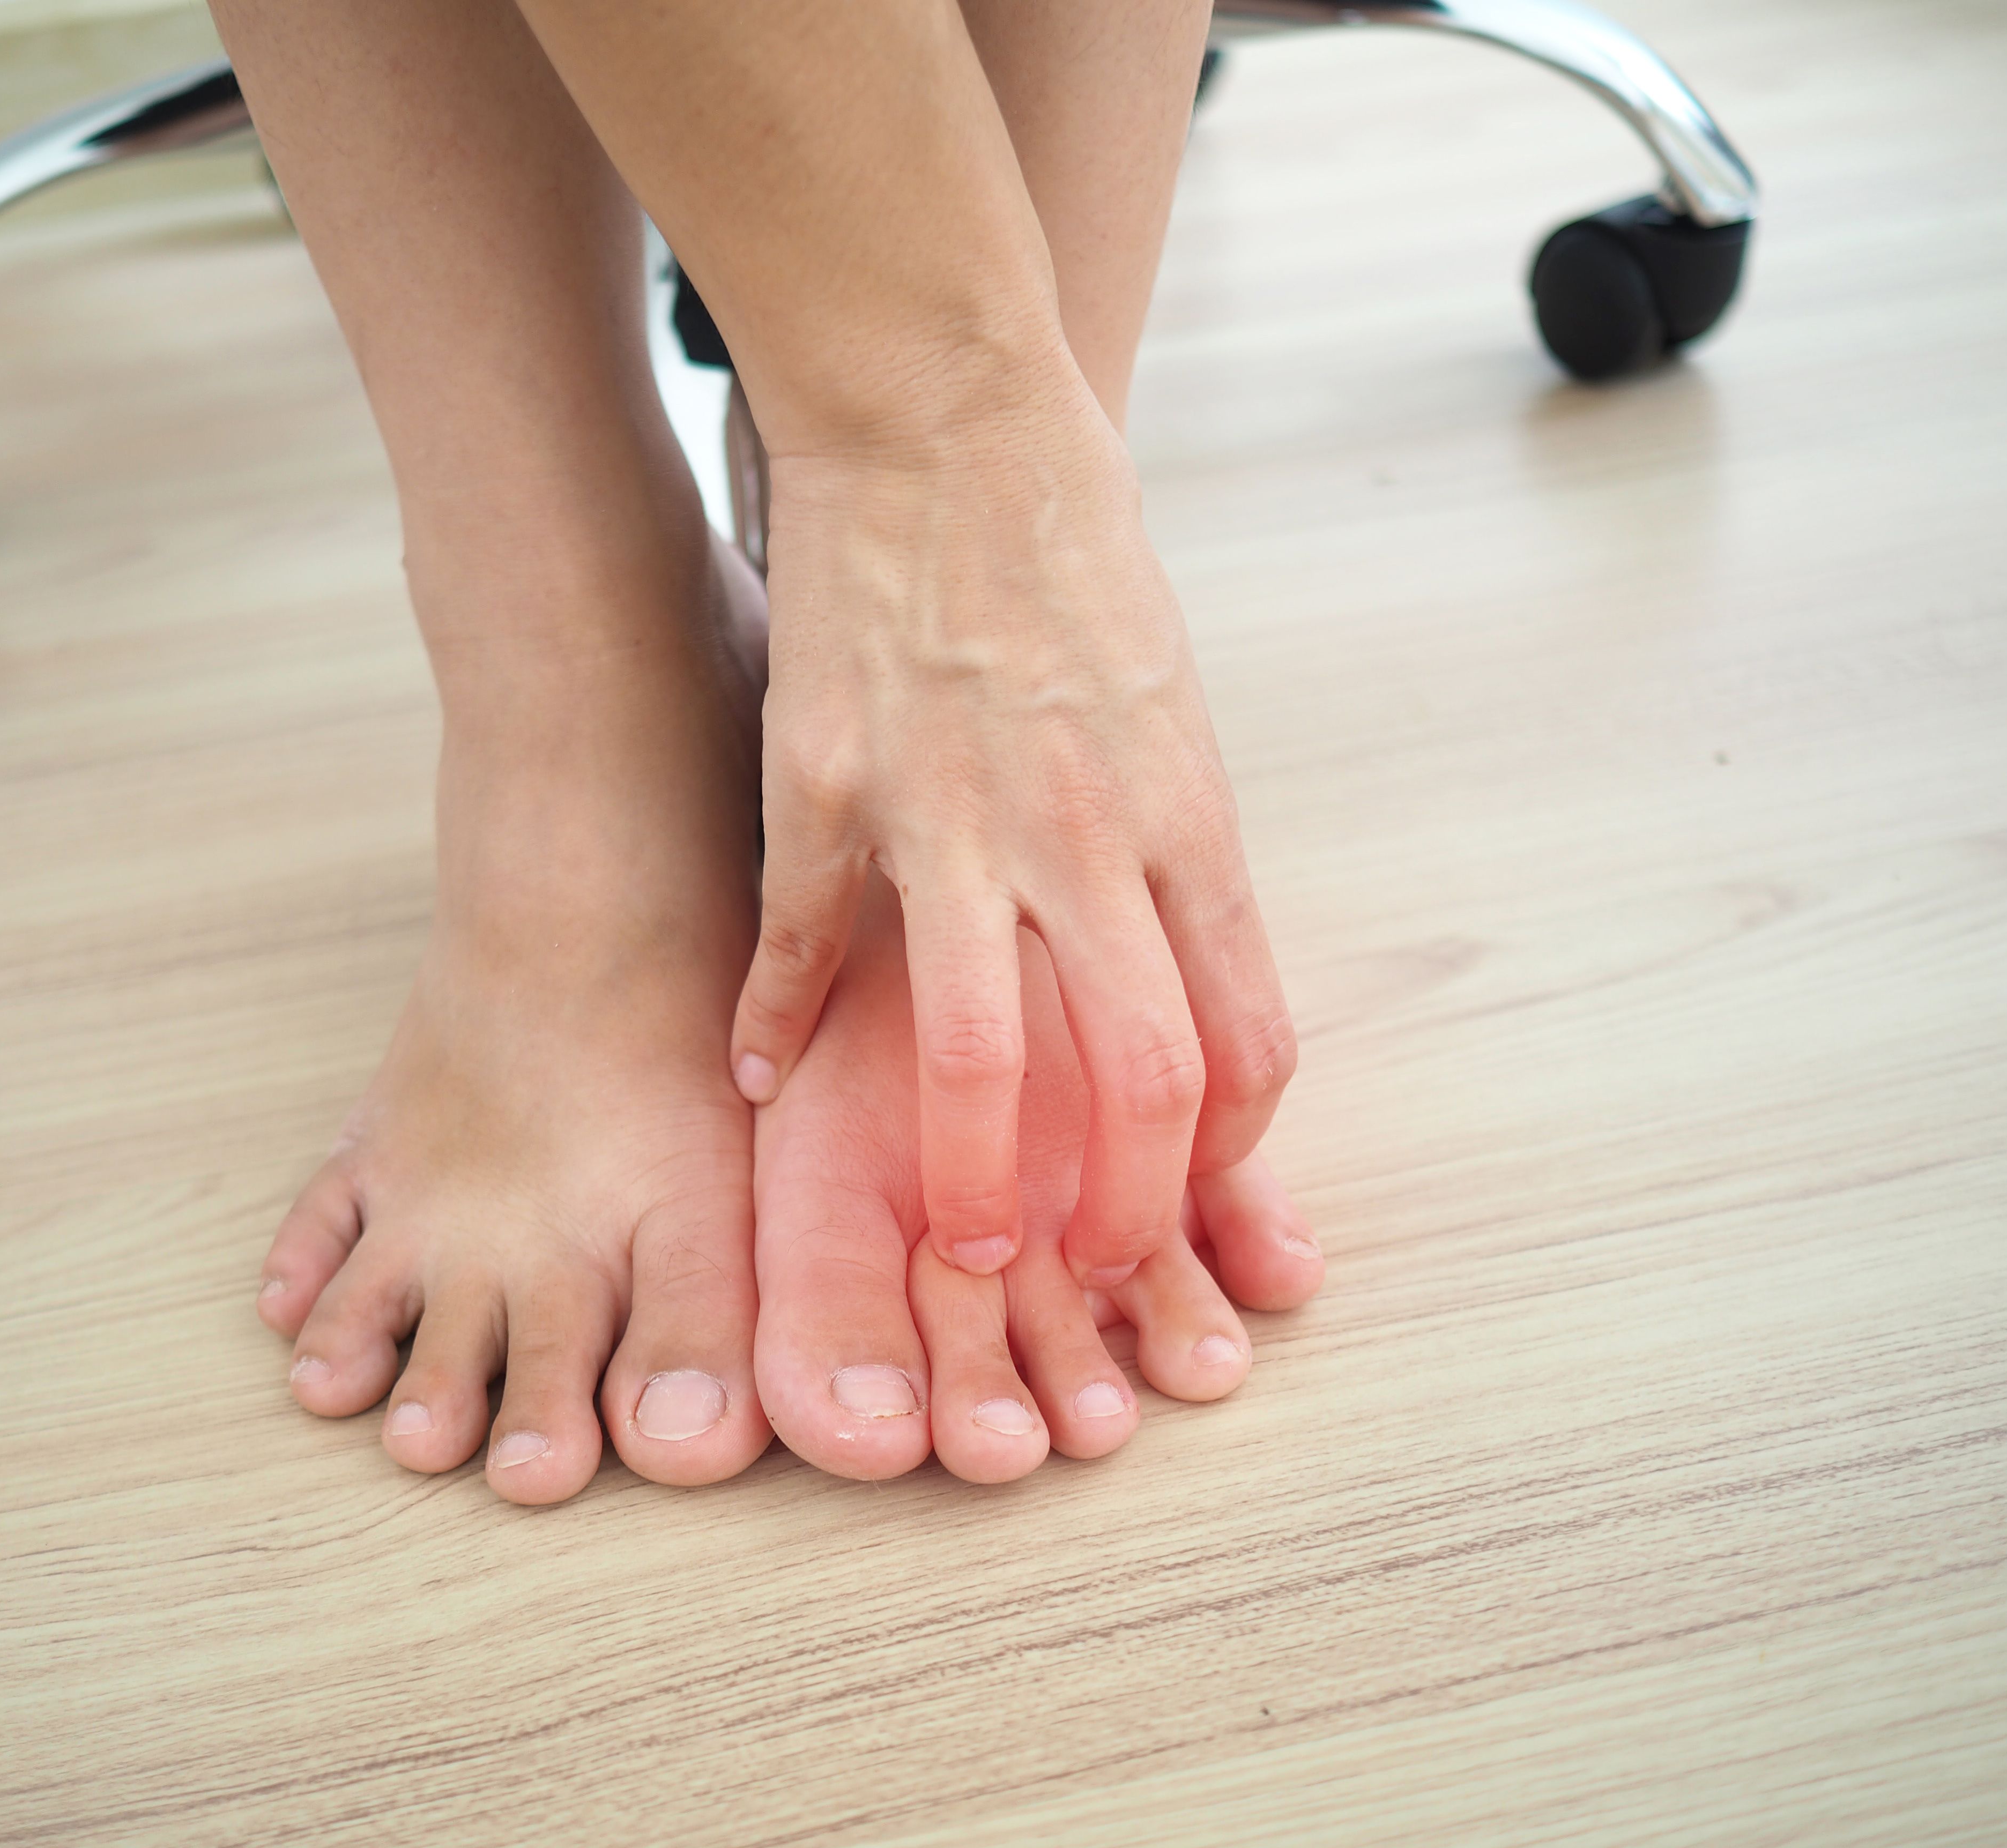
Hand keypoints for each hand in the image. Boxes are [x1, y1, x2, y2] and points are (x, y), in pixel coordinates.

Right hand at [733, 390, 1295, 1286]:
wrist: (949, 416)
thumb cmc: (1072, 552)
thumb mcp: (1165, 705)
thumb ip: (1165, 843)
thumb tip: (1166, 961)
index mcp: (1183, 814)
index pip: (1243, 1036)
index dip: (1221, 1153)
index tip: (1185, 1200)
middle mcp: (1087, 834)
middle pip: (1139, 1076)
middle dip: (1121, 1210)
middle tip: (1083, 1273)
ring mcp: (955, 816)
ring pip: (978, 1053)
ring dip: (967, 1174)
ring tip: (954, 1240)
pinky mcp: (831, 788)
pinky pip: (804, 947)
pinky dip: (781, 1028)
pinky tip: (763, 1072)